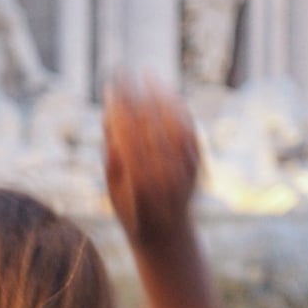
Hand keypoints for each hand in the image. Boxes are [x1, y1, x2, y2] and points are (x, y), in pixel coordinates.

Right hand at [103, 78, 199, 248]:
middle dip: (136, 96)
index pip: (128, 138)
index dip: (119, 110)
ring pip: (174, 123)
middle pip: (151, 126)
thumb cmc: (132, 212)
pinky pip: (188, 129)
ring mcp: (186, 169)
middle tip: (124, 73)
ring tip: (147, 74)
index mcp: (141, 186)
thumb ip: (112, 156)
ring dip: (161, 95)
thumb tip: (110, 117)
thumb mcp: (113, 191)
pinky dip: (179, 108)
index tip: (110, 90)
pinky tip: (168, 92)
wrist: (167, 234)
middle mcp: (168, 177)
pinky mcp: (197, 163)